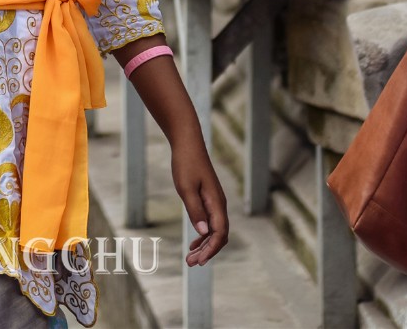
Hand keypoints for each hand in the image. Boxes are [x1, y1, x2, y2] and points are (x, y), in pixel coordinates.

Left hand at [171, 139, 229, 266]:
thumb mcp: (186, 188)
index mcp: (216, 203)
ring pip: (215, 231)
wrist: (187, 143)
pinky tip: (195, 242)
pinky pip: (210, 222)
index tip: (200, 261)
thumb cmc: (186, 164)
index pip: (219, 233)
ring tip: (191, 257)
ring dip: (205, 245)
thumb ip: (195, 210)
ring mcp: (215, 202)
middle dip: (207, 251)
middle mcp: (219, 204)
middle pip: (219, 235)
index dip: (211, 250)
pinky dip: (204, 235)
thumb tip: (203, 233)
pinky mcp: (209, 199)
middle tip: (191, 263)